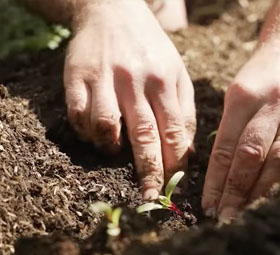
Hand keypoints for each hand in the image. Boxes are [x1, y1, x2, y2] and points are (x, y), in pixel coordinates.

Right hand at [64, 0, 195, 199]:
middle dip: (148, 171)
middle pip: (143, 135)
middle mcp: (136, 81)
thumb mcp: (178, 73)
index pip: (173, 132)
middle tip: (149, 197)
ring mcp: (104, 78)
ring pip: (106, 125)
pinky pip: (78, 114)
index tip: (174, 188)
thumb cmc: (152, 50)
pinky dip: (85, 131)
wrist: (113, 10)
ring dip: (110, 147)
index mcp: (165, 83)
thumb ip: (185, 112)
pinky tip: (95, 134)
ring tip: (114, 152)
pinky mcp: (76, 76)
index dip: (174, 164)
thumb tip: (189, 154)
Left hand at [202, 43, 279, 220]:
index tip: (208, 204)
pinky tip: (266, 190)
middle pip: (252, 156)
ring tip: (244, 209)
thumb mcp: (238, 94)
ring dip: (260, 190)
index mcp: (244, 97)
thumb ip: (231, 130)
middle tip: (223, 215)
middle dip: (236, 190)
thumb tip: (221, 176)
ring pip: (279, 161)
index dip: (217, 180)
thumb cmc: (260, 76)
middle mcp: (273, 106)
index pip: (226, 147)